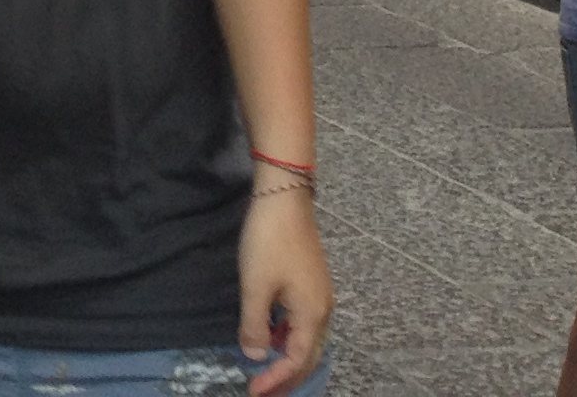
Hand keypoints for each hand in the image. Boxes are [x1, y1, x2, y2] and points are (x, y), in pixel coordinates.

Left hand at [237, 175, 330, 393]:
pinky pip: (301, 321)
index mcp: (313, 315)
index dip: (277, 379)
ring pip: (305, 337)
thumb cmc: (269, 242)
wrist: (285, 199)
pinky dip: (287, 335)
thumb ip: (255, 324)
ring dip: (286, 356)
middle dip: (287, 376)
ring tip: (264, 367)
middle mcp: (322, 309)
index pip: (297, 360)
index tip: (253, 391)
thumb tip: (256, 356)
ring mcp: (318, 294)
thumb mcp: (255, 285)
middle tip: (262, 390)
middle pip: (307, 354)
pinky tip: (269, 332)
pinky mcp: (310, 282)